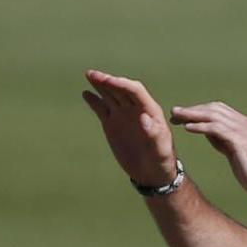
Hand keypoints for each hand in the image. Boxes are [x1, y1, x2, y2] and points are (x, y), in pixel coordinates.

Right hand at [82, 71, 178, 189]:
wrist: (152, 172)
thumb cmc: (161, 160)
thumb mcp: (161, 149)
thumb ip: (154, 134)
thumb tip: (144, 118)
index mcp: (149, 110)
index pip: (135, 90)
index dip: (122, 84)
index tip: (108, 81)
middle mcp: (135, 109)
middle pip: (120, 89)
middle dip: (107, 81)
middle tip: (93, 74)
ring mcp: (123, 115)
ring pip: (110, 95)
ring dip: (100, 85)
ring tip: (89, 75)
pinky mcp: (112, 125)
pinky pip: (102, 109)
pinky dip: (94, 101)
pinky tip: (86, 94)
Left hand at [171, 101, 246, 208]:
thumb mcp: (236, 153)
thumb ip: (223, 140)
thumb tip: (207, 132)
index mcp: (245, 125)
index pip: (219, 110)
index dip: (200, 110)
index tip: (183, 115)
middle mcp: (246, 124)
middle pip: (215, 108)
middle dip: (193, 109)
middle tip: (174, 112)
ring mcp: (245, 131)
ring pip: (214, 115)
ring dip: (193, 114)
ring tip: (176, 117)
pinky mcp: (242, 141)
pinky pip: (217, 128)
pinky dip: (201, 126)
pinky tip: (188, 127)